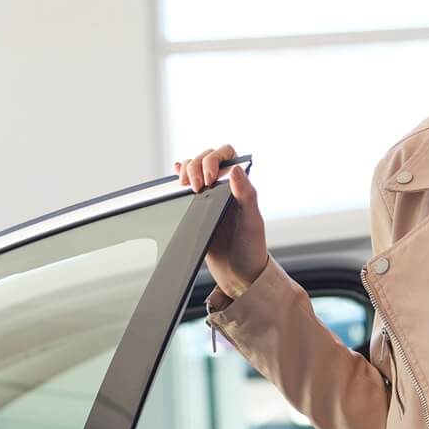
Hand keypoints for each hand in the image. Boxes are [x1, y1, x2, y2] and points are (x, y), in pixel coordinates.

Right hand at [174, 144, 267, 298]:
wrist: (238, 274)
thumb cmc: (251, 249)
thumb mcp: (252, 222)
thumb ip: (246, 194)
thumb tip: (235, 169)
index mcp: (240, 185)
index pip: (227, 154)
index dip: (214, 159)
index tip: (210, 179)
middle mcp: (225, 187)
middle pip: (206, 157)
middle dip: (196, 165)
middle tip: (196, 188)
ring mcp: (210, 196)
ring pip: (194, 168)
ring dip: (186, 170)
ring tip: (185, 186)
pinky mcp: (197, 208)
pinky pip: (186, 184)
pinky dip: (180, 176)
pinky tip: (176, 177)